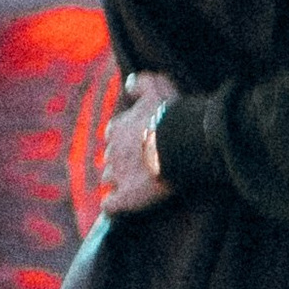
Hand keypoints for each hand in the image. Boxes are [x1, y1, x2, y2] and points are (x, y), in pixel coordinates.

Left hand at [100, 71, 178, 212]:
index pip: (114, 133)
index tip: (139, 141)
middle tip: (141, 163)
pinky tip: (123, 206)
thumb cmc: (171, 115)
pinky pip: (110, 206)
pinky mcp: (125, 197)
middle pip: (111, 157)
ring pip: (109, 178)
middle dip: (122, 160)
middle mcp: (113, 151)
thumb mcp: (158, 87)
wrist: (179, 143)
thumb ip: (142, 83)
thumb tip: (128, 82)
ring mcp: (117, 175)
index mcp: (118, 127)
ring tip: (136, 185)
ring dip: (118, 181)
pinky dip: (114, 206)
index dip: (125, 138)